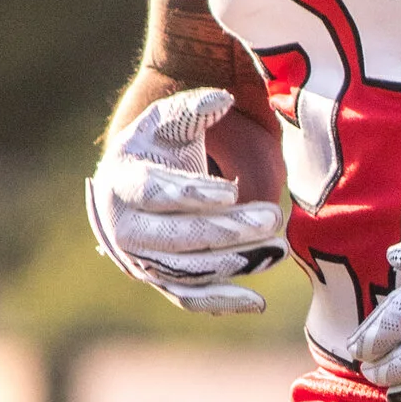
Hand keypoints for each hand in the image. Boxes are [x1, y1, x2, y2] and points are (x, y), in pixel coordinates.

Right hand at [86, 89, 286, 313]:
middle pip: (174, 237)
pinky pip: (189, 299)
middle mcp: (122, 228)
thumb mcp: (170, 121)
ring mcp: (140, 260)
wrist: (140, 185)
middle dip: (225, 231)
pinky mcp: (161, 281)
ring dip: (234, 263)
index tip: (232, 190)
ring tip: (278, 248)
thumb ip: (193, 108)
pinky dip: (221, 302)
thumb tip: (221, 99)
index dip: (193, 194)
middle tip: (272, 219)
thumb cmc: (160, 147)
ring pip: (186, 271)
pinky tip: (257, 301)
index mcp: (121, 182)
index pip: (155, 193)